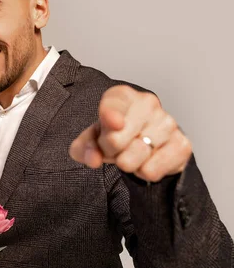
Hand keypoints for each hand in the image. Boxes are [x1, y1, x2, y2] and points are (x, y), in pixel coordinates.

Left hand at [70, 85, 191, 181]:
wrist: (143, 144)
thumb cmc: (114, 135)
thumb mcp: (91, 139)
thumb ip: (85, 148)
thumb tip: (93, 159)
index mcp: (122, 96)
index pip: (115, 103)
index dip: (111, 115)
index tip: (114, 124)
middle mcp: (147, 104)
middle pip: (118, 138)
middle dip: (109, 151)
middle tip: (112, 149)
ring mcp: (167, 122)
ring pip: (137, 154)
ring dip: (127, 163)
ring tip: (129, 153)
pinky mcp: (182, 144)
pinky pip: (154, 169)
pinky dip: (144, 172)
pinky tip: (145, 161)